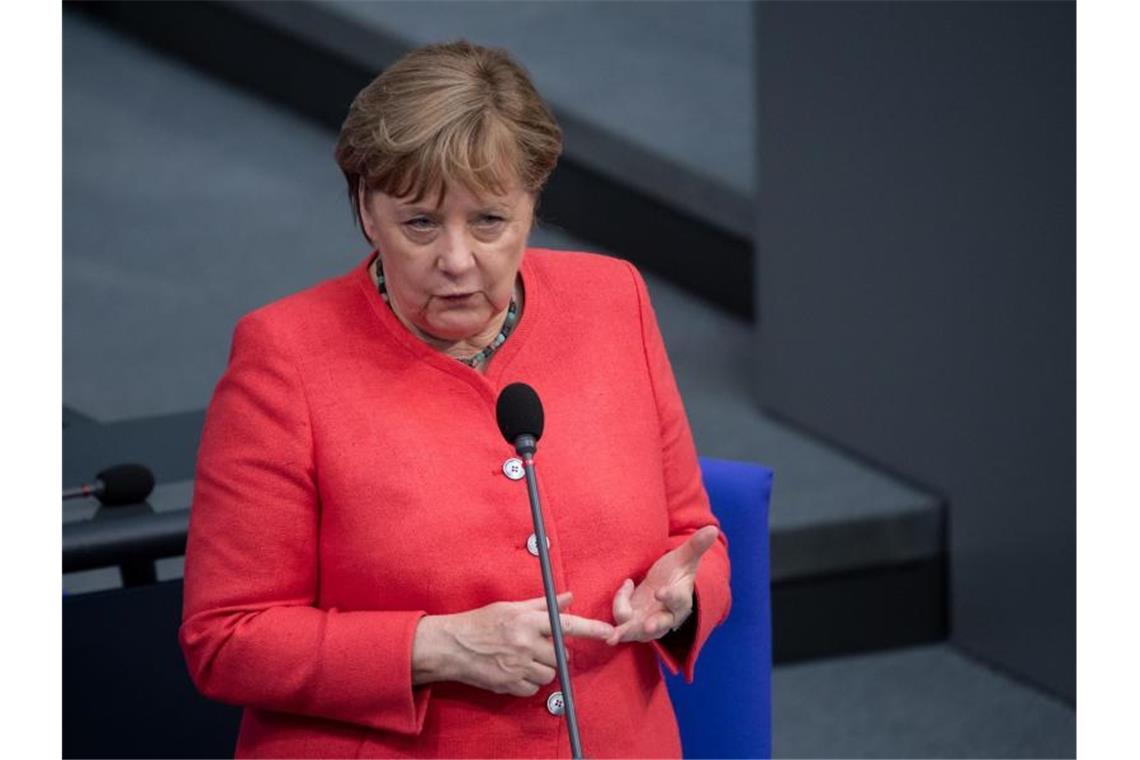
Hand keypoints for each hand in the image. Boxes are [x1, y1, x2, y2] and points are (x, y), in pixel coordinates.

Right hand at [413, 592, 614, 696]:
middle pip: (560, 655)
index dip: (591, 629)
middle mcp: (525, 643)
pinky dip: (529, 682)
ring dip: (544, 668)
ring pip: (549, 674)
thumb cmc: (481, 622)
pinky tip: (516, 670)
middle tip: (539, 646)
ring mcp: (518, 666)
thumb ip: (543, 605)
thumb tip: (569, 597)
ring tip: (526, 658)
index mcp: (527, 621)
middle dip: (555, 652)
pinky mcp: (510, 684)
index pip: (567, 625)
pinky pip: (533, 688)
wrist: (452, 646)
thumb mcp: (511, 607)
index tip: (609, 632)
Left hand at [607, 526, 718, 644]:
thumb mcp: (684, 559)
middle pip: (660, 625)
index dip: (670, 597)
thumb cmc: (676, 573)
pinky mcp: (632, 624)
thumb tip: (712, 528)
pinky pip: (621, 622)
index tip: (661, 592)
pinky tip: (627, 585)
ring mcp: (647, 623)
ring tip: (612, 636)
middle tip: (647, 627)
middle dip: (654, 626)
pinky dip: (617, 609)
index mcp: (680, 601)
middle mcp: (665, 616)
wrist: (661, 589)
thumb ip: (696, 546)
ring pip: (637, 632)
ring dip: (625, 633)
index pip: (678, 601)